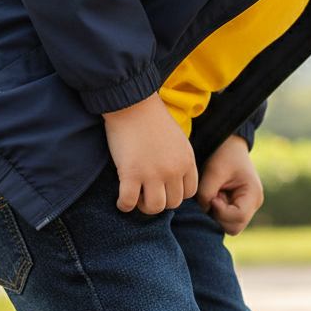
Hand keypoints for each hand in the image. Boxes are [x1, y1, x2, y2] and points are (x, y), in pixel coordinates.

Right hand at [103, 95, 197, 213]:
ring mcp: (152, 173)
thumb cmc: (152, 118)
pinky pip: (129, 201)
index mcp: (187, 161)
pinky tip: (122, 202)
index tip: (164, 190)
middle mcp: (173, 170)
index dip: (175, 194)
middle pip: (173, 203)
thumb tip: (175, 179)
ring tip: (137, 199)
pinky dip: (124, 206)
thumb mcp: (178, 139)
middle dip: (160, 202)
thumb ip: (180, 159)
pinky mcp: (130, 173)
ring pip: (155, 207)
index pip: (189, 193)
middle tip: (147, 195)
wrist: (131, 102)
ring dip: (145, 207)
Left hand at [196, 135, 263, 234]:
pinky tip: (215, 197)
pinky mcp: (239, 207)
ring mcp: (247, 207)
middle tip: (213, 197)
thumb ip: (206, 194)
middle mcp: (254, 204)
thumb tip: (205, 210)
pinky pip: (227, 220)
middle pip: (235, 227)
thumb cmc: (224, 155)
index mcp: (253, 194)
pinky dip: (218, 213)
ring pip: (230, 226)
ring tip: (214, 195)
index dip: (221, 212)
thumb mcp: (214, 172)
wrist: (230, 145)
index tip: (213, 197)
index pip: (238, 217)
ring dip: (218, 216)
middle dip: (219, 216)